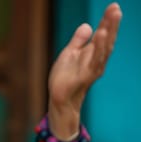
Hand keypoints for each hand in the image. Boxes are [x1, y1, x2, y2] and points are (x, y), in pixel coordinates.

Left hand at [47, 2, 121, 139]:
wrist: (60, 98)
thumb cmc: (65, 77)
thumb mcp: (69, 54)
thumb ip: (78, 41)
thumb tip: (88, 25)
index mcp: (92, 52)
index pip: (102, 33)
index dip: (107, 21)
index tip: (113, 6)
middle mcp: (97, 59)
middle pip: (107, 39)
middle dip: (112, 23)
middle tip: (116, 7)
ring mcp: (93, 68)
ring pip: (104, 48)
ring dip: (109, 32)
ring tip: (112, 17)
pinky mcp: (86, 76)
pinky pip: (95, 60)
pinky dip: (99, 48)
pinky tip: (101, 36)